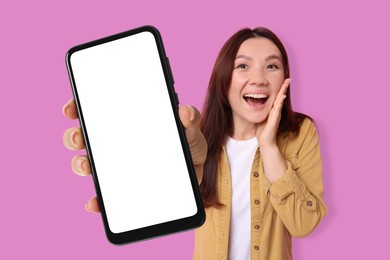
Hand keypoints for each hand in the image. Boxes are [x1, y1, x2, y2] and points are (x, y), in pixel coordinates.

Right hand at [62, 99, 206, 212]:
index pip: (97, 112)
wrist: (195, 174)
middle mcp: (116, 144)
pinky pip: (104, 196)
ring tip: (86, 167)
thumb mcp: (190, 130)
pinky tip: (95, 202)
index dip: (79, 109)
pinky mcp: (123, 190)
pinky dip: (96, 200)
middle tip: (79, 138)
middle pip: (85, 138)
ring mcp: (117, 168)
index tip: (71, 109)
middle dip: (75, 137)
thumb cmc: (188, 146)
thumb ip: (190, 119)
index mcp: (127, 124)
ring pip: (88, 165)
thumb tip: (185, 112)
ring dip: (80, 165)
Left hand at [256, 78, 290, 147]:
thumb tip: (255, 105)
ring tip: (286, 83)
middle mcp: (276, 112)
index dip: (280, 90)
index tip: (283, 81)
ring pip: (280, 101)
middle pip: (281, 97)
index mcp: (272, 111)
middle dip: (284, 88)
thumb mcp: (261, 118)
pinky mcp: (274, 120)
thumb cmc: (263, 132)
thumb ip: (260, 112)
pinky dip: (280, 102)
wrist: (266, 143)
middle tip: (288, 78)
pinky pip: (277, 109)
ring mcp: (276, 115)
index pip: (277, 98)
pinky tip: (282, 96)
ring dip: (283, 92)